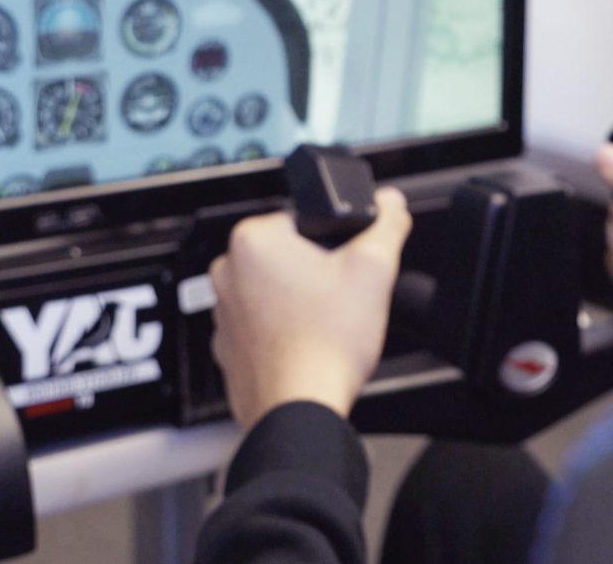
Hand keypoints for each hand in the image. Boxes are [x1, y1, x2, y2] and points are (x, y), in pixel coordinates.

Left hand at [210, 188, 412, 426]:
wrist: (302, 408)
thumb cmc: (326, 344)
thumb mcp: (373, 269)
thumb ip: (386, 225)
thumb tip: (390, 203)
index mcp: (253, 240)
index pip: (303, 221)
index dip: (334, 243)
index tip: (345, 267)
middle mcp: (227, 271)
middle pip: (288, 255)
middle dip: (316, 272)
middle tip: (339, 298)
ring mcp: (222, 311)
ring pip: (275, 290)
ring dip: (299, 301)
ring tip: (324, 325)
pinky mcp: (228, 346)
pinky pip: (262, 326)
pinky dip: (284, 333)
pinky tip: (308, 344)